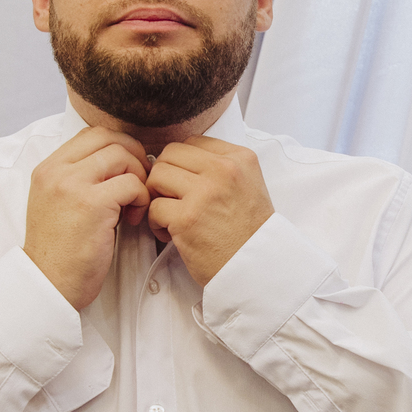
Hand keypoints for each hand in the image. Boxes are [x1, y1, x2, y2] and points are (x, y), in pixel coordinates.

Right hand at [24, 128, 149, 308]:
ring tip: (135, 204)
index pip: (91, 134)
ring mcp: (73, 185)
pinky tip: (132, 220)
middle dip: (134, 156)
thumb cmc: (60, 251)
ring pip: (122, 156)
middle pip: (109, 138)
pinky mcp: (92, 204)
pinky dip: (142, 199)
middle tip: (140, 182)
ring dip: (139, 178)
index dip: (118, 146)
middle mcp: (57, 171)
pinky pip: (132, 185)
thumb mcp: (58, 204)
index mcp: (48, 168)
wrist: (48, 283)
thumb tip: (121, 162)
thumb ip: (80, 179)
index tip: (128, 169)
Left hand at [146, 138, 273, 287]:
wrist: (258, 269)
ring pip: (157, 176)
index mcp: (240, 158)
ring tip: (170, 216)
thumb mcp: (249, 186)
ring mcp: (204, 193)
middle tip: (172, 199)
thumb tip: (181, 159)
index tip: (185, 184)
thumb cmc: (250, 233)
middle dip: (164, 177)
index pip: (192, 142)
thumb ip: (221, 168)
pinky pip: (154, 207)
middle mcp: (224, 170)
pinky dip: (156, 223)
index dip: (181, 164)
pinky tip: (171, 234)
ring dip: (157, 197)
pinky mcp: (187, 219)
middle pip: (170, 154)